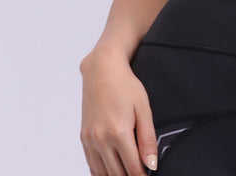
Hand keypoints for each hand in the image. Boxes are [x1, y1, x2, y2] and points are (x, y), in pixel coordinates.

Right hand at [80, 50, 157, 174]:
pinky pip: (91, 165)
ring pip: (102, 173)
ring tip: (127, 173)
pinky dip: (101, 173)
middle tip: (140, 175)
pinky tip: (111, 171)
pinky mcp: (83, 138)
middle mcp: (101, 139)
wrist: (101, 70)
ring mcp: (90, 140)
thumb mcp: (143, 108)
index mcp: (118, 132)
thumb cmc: (124, 85)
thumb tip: (152, 164)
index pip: (132, 168)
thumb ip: (148, 139)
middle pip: (116, 174)